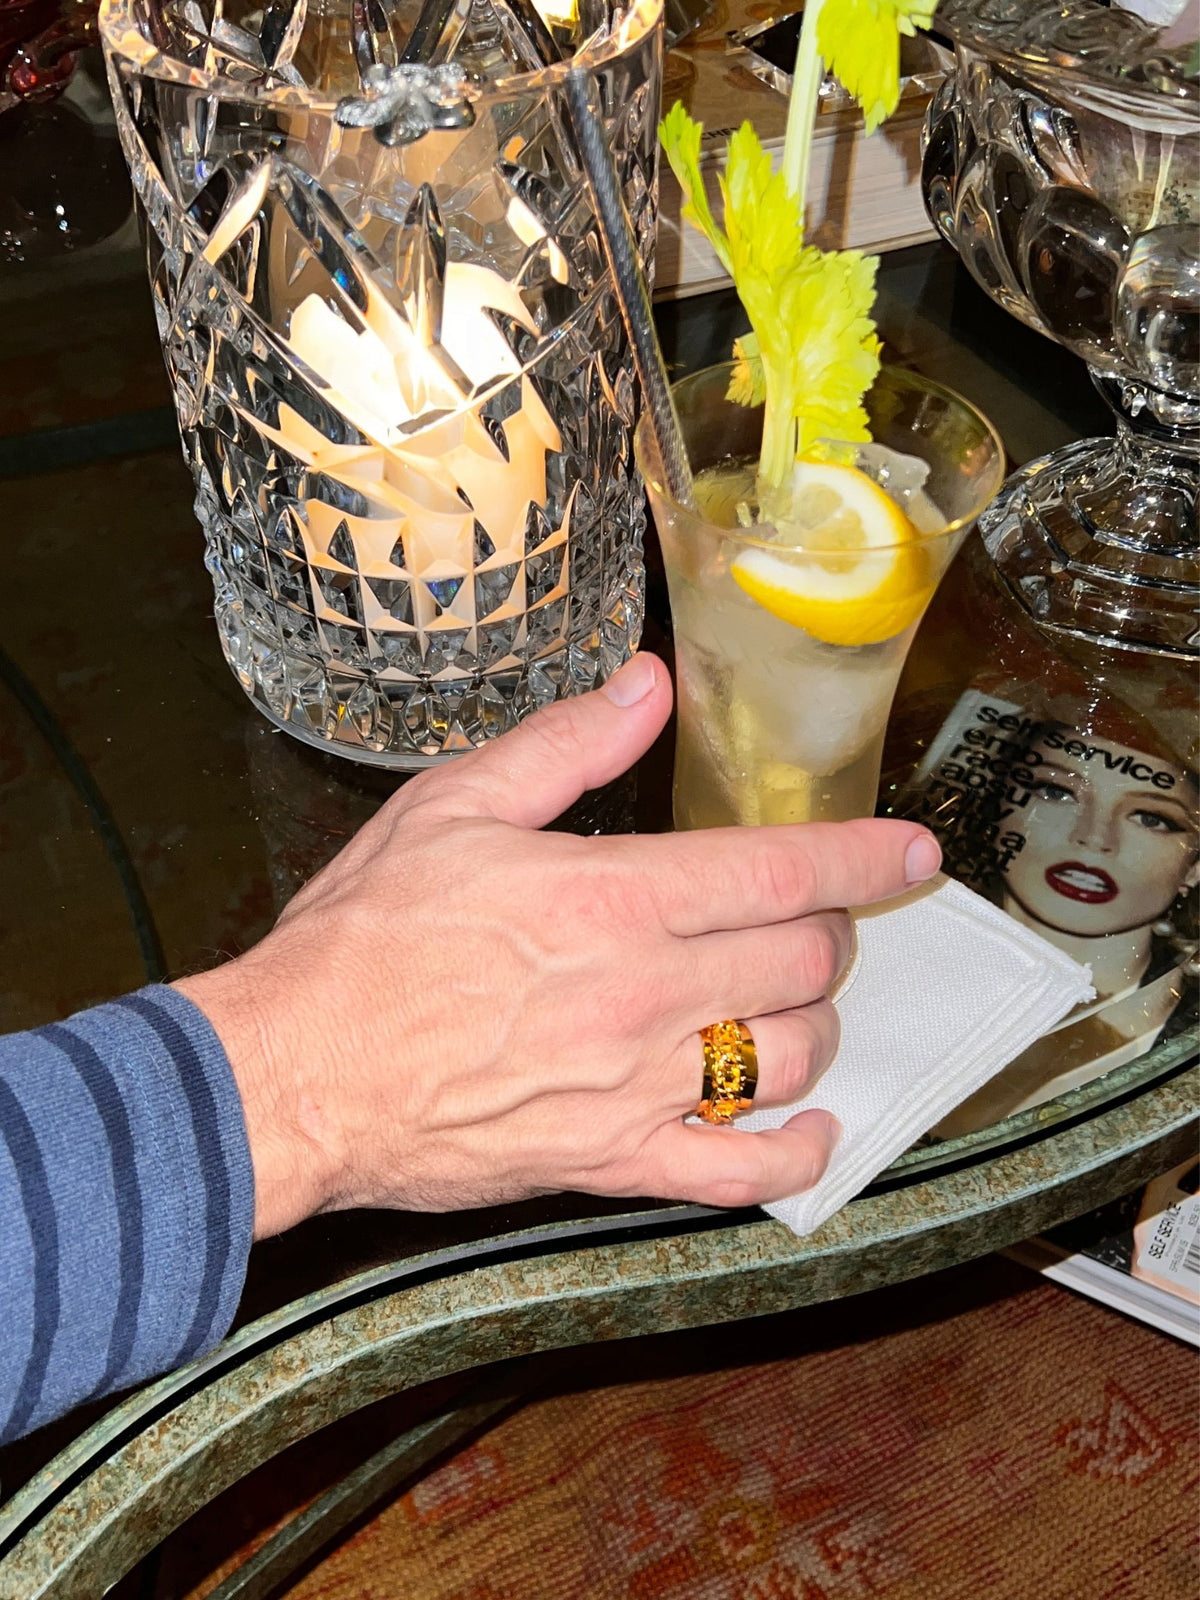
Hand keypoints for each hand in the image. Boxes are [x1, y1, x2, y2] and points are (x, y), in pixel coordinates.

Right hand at [176, 653, 941, 1236]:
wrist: (295, 1074)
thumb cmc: (363, 938)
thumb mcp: (452, 806)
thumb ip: (566, 745)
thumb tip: (647, 686)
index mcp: (613, 897)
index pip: (780, 871)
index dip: (863, 857)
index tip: (914, 853)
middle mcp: (643, 994)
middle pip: (801, 963)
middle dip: (827, 935)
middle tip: (806, 921)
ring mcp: (634, 1088)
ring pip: (789, 1058)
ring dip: (814, 1025)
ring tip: (790, 1003)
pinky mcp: (610, 1162)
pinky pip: (737, 1175)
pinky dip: (795, 1155)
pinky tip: (811, 1129)